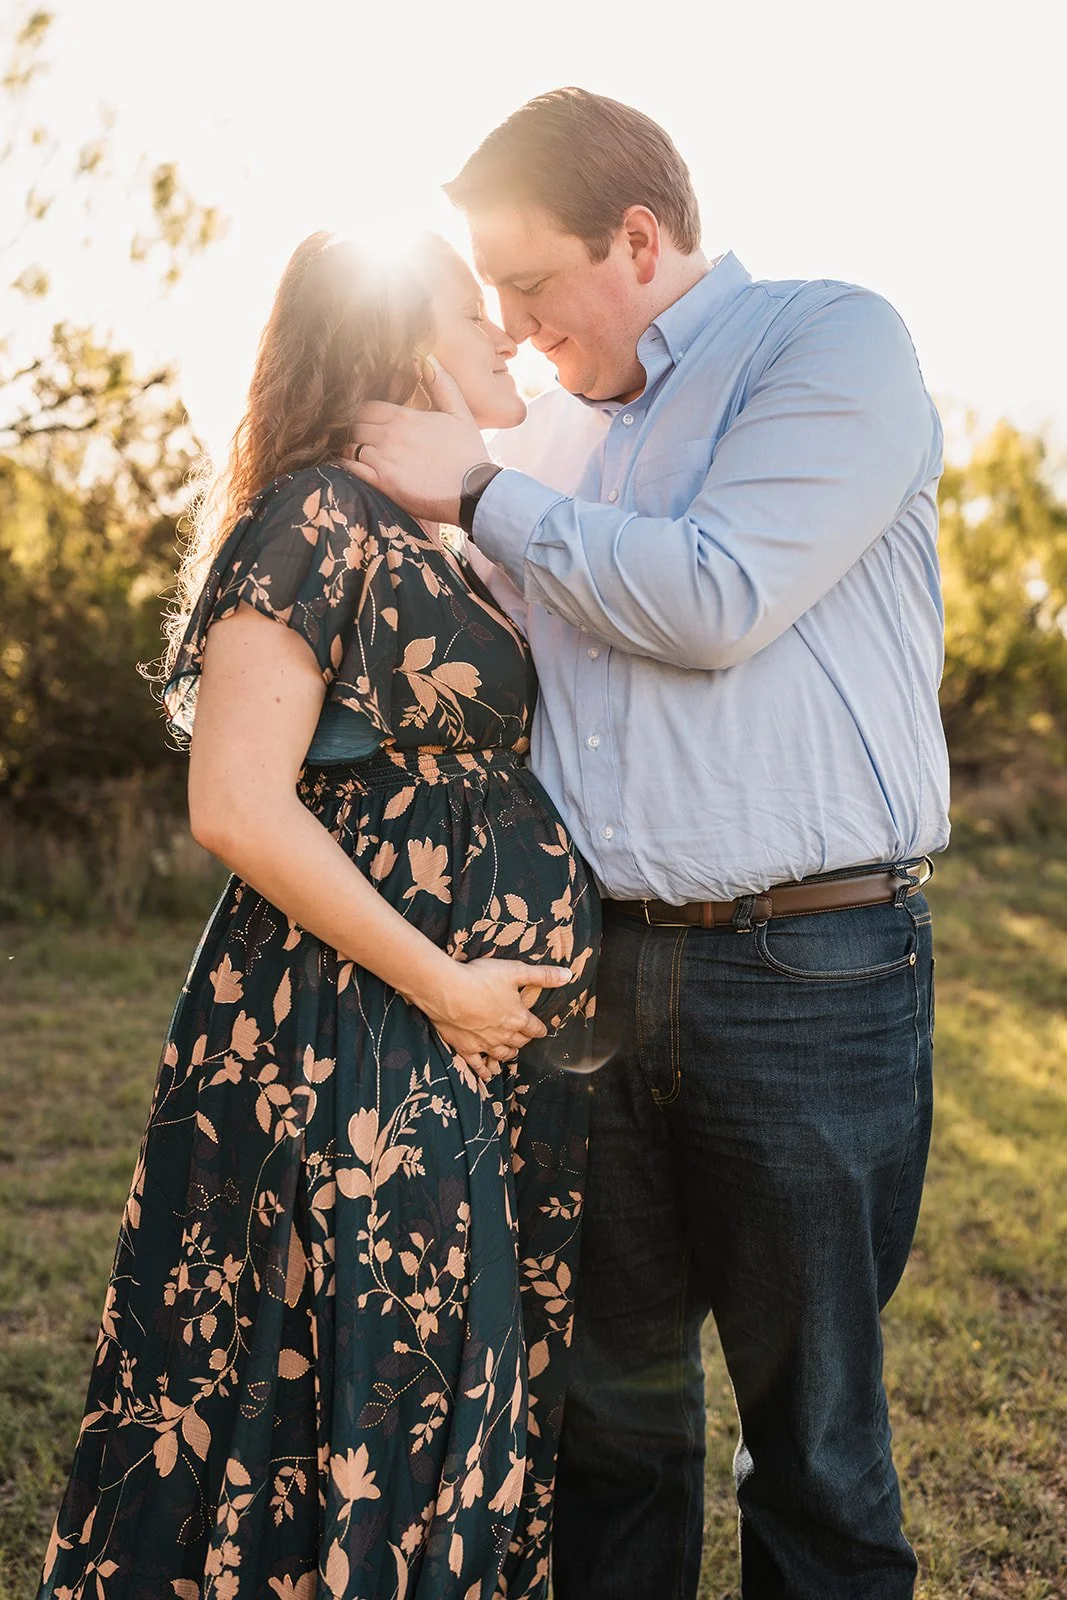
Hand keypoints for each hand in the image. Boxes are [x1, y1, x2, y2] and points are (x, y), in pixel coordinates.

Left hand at [346, 360, 488, 522]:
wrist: (474, 491)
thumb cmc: (468, 453)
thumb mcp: (460, 413)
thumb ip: (442, 384)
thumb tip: (428, 358)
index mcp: (404, 417)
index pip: (367, 407)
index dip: (365, 414)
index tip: (369, 422)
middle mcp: (389, 435)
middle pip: (355, 425)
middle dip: (357, 430)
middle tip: (362, 439)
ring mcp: (384, 460)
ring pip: (350, 448)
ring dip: (352, 450)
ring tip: (360, 455)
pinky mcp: (383, 483)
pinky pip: (351, 470)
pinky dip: (349, 468)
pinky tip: (357, 470)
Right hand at [416, 956, 572, 1084]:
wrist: (447, 990)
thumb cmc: (480, 977)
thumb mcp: (515, 971)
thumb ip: (542, 975)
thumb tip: (568, 975)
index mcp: (518, 1017)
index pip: (535, 1028)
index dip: (539, 1029)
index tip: (541, 1030)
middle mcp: (504, 1035)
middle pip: (519, 1042)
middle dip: (524, 1040)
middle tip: (524, 1038)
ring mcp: (485, 1044)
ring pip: (502, 1054)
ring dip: (509, 1054)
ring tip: (511, 1053)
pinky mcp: (466, 1048)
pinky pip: (478, 1065)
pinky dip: (485, 1070)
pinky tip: (488, 1074)